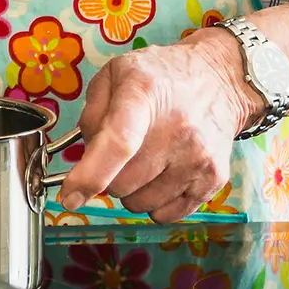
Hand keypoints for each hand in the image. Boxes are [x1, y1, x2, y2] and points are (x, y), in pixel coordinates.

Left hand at [57, 31, 264, 222]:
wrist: (218, 80)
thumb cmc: (159, 76)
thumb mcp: (116, 73)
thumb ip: (92, 111)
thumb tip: (86, 155)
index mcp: (143, 94)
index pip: (118, 142)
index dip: (90, 174)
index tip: (70, 196)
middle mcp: (176, 128)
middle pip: (122, 183)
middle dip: (108, 174)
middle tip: (119, 151)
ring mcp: (198, 158)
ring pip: (140, 203)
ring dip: (131, 189)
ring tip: (144, 157)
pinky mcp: (214, 180)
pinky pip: (166, 215)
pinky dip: (154, 202)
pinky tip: (161, 173)